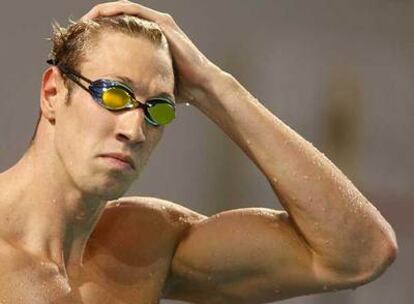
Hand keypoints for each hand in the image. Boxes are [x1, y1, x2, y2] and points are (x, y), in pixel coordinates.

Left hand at [81, 0, 221, 103]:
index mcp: (146, 42)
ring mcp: (157, 23)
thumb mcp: (148, 84)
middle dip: (95, 22)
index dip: (97, 34)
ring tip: (84, 22)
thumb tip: (114, 99)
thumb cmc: (177, 88)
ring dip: (101, 13)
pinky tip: (99, 15)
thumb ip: (133, 84)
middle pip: (116, 18)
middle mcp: (151, 29)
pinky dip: (115, 10)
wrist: (199, 86)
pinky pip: (133, 10)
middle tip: (77, 30)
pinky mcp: (162, 22)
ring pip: (122, 10)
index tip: (80, 42)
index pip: (117, 31)